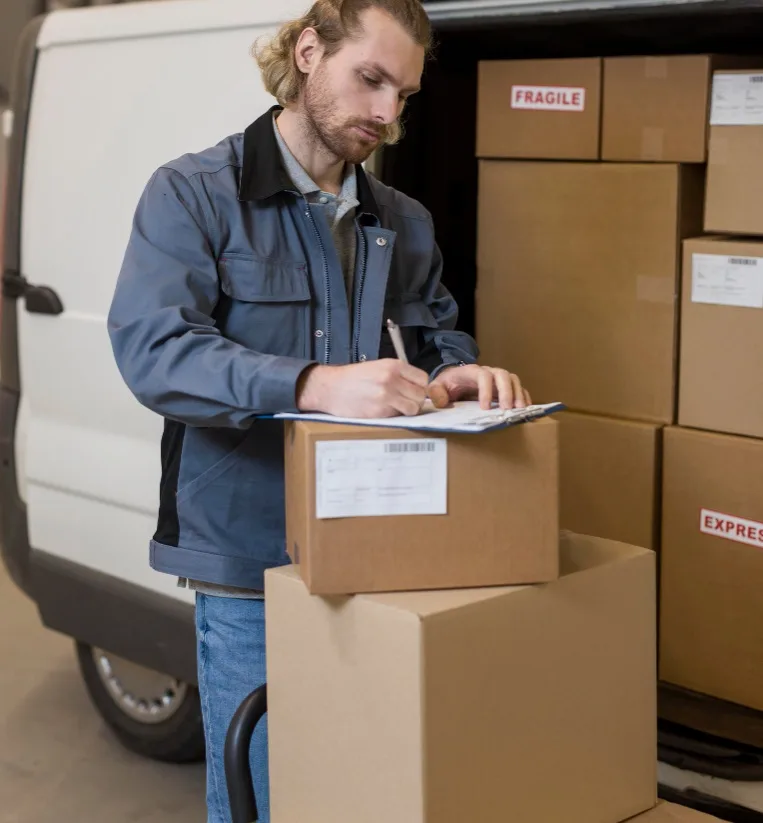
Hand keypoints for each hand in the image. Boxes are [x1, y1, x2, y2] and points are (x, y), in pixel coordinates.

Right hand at [296, 360, 428, 417]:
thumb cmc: (353, 378)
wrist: (330, 388)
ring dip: (407, 410)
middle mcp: (392, 379)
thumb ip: (398, 375)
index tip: (413, 391)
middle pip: (420, 395)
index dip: (420, 387)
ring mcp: (386, 396)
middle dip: (415, 400)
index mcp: (393, 365)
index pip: (423, 379)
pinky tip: (383, 410)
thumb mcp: (378, 367)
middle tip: (404, 401)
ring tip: (395, 407)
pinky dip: (394, 415)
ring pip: (413, 408)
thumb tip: (417, 388)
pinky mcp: (379, 411)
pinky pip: (398, 416)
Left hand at [428, 364, 531, 410]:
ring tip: (520, 410)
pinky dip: (524, 397)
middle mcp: (488, 372)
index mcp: (471, 372)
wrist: (453, 380)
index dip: (486, 390)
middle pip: (502, 375)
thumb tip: (443, 401)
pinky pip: (518, 387)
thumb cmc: (446, 384)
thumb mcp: (436, 386)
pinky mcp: (504, 387)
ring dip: (518, 394)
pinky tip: (526, 409)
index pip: (483, 376)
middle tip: (507, 409)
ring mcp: (497, 378)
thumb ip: (435, 392)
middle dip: (507, 391)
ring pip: (512, 380)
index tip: (485, 408)